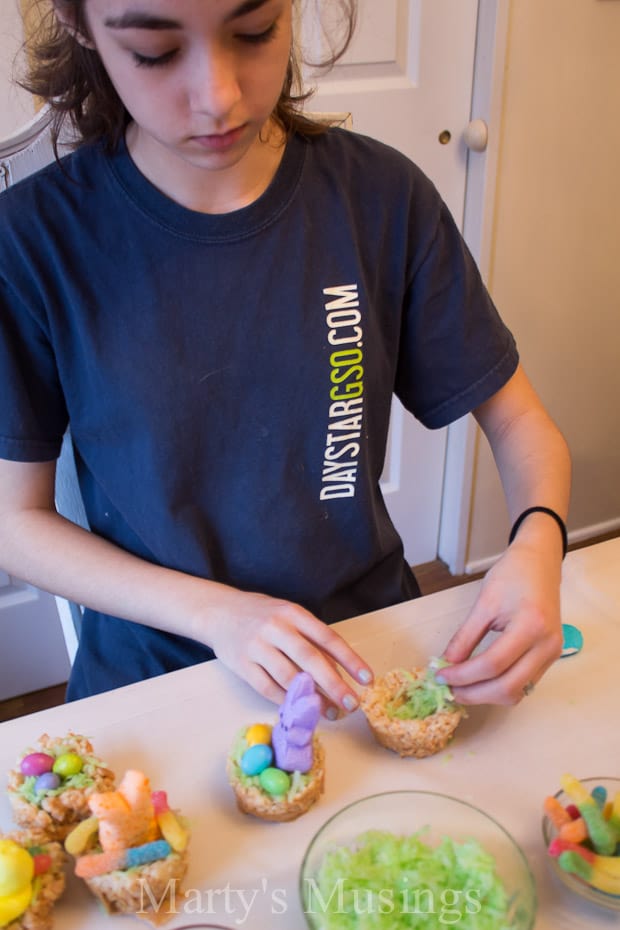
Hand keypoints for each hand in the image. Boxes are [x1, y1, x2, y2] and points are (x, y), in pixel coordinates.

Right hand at [204, 587, 372, 717]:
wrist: (219, 611)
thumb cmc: (262, 615)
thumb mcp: (289, 616)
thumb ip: (312, 639)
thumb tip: (340, 670)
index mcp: (293, 613)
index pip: (327, 638)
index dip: (349, 660)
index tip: (366, 679)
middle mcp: (276, 627)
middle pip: (310, 659)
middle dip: (334, 684)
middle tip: (352, 703)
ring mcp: (257, 646)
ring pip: (288, 676)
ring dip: (311, 698)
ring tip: (331, 713)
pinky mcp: (241, 664)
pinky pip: (266, 687)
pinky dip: (285, 700)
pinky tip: (299, 708)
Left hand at [437, 538, 562, 703]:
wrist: (540, 563)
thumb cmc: (512, 575)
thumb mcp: (483, 604)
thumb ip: (465, 637)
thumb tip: (446, 664)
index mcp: (531, 626)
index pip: (493, 664)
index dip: (463, 675)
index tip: (440, 676)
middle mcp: (547, 646)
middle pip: (507, 687)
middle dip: (474, 693)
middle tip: (449, 690)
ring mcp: (552, 654)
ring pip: (517, 692)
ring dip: (487, 695)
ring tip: (461, 688)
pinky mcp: (550, 658)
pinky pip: (524, 684)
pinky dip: (500, 688)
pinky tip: (480, 682)